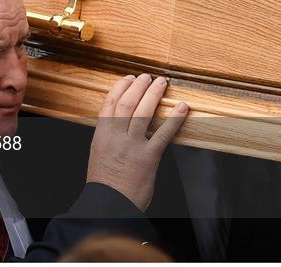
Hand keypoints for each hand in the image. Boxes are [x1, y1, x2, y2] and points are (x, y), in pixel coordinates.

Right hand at [86, 74, 188, 210]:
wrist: (108, 204)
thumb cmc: (104, 184)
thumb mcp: (99, 155)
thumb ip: (108, 139)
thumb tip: (118, 126)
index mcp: (101, 135)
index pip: (109, 104)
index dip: (119, 88)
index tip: (127, 79)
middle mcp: (116, 136)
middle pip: (127, 103)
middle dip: (138, 86)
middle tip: (147, 76)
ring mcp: (132, 145)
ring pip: (143, 112)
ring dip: (154, 94)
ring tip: (161, 83)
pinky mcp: (149, 156)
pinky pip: (163, 133)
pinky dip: (174, 119)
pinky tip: (182, 107)